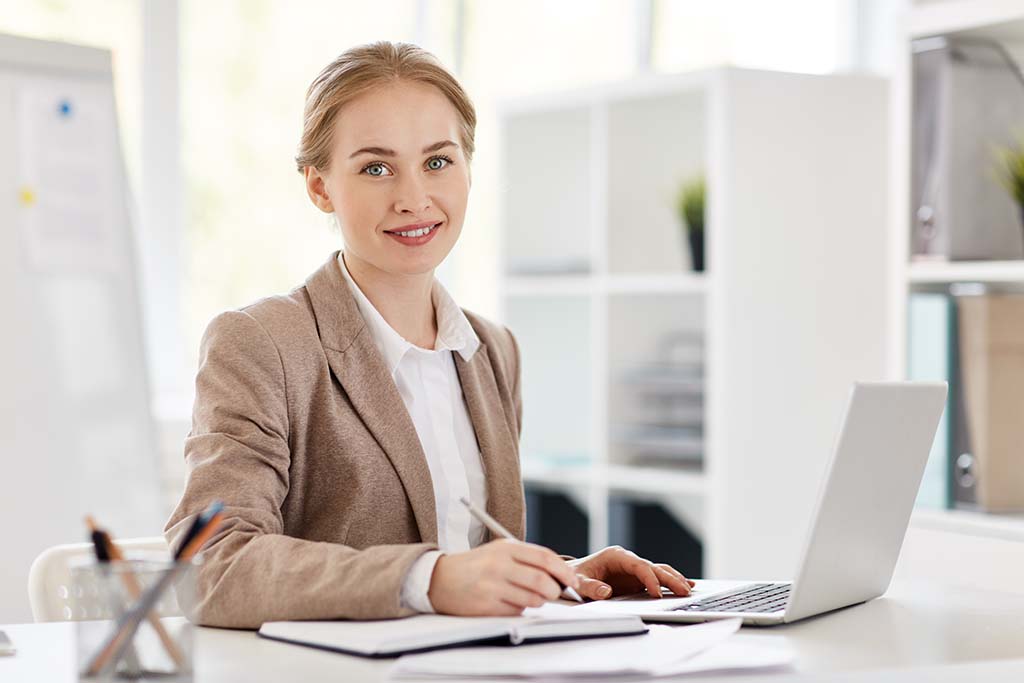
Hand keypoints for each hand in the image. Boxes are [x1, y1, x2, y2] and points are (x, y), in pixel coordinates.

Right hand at [427, 539, 580, 615]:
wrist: (439, 579)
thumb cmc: (476, 565)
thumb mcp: (499, 552)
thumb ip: (528, 559)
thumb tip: (560, 576)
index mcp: (505, 548)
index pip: (544, 558)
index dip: (564, 571)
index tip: (573, 582)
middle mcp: (499, 565)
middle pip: (542, 581)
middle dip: (555, 591)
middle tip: (554, 593)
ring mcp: (492, 586)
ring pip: (533, 600)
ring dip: (538, 602)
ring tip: (528, 596)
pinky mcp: (486, 606)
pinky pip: (516, 611)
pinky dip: (520, 609)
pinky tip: (508, 601)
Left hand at [569, 546, 694, 600]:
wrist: (573, 576)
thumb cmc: (576, 576)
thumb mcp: (579, 582)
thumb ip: (591, 587)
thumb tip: (606, 592)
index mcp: (616, 556)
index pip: (638, 565)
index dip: (649, 578)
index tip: (657, 593)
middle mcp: (628, 560)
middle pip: (653, 567)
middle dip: (669, 578)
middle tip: (684, 591)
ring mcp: (634, 569)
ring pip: (659, 571)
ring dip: (674, 579)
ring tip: (689, 589)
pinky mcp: (637, 579)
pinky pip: (657, 578)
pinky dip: (671, 582)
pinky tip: (687, 585)